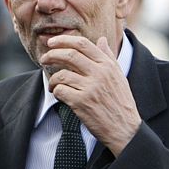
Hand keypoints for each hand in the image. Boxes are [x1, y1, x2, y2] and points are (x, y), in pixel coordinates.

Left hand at [40, 35, 140, 156]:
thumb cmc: (120, 103)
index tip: (52, 42)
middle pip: (69, 55)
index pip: (83, 44)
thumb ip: (108, 57)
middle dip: (52, 55)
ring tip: (53, 84)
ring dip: (52, 79)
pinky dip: (55, 92)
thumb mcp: (119, 76)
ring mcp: (90, 88)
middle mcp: (100, 74)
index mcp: (108, 65)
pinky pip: (60, 91)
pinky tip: (58, 95)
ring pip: (62, 74)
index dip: (64, 40)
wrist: (124, 129)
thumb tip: (102, 40)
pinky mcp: (81, 102)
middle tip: (44, 59)